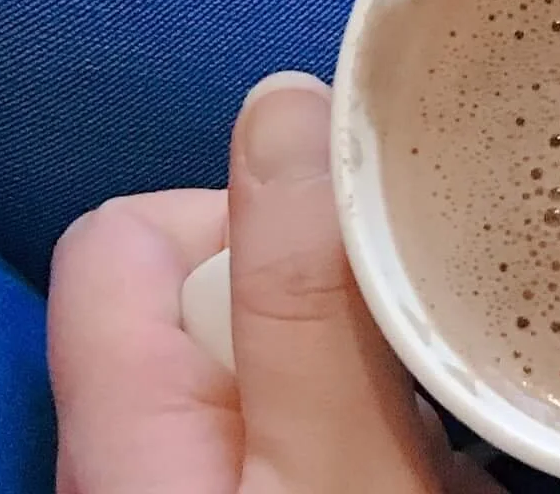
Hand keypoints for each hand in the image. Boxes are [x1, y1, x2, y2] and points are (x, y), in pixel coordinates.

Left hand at [48, 72, 497, 493]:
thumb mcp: (340, 463)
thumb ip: (300, 296)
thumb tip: (283, 103)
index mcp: (121, 435)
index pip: (127, 232)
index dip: (242, 210)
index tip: (349, 252)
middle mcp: (140, 458)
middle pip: (217, 281)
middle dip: (324, 289)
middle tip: (410, 360)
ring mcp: (204, 482)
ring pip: (275, 352)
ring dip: (364, 358)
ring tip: (438, 413)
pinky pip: (309, 420)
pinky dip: (376, 416)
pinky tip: (438, 456)